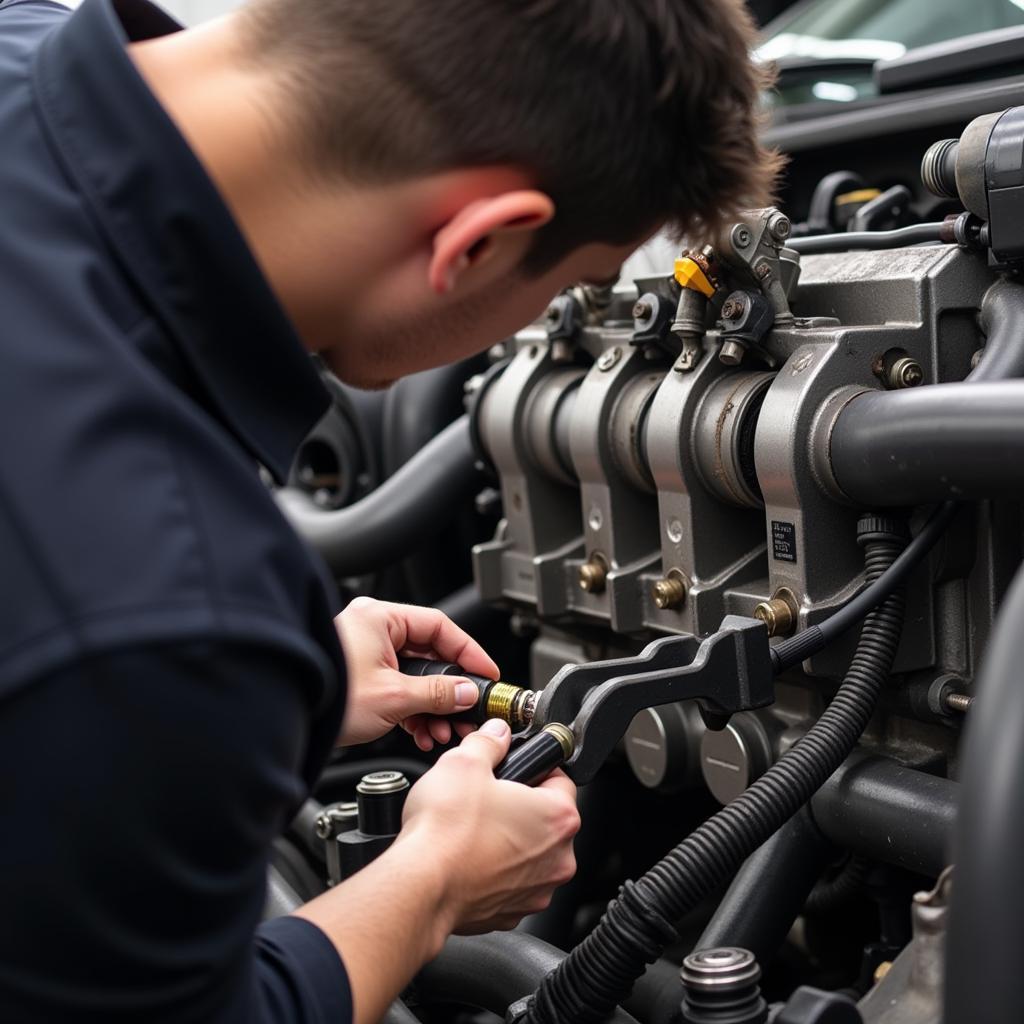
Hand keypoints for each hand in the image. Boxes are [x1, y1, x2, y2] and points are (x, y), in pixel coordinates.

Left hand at [335, 597, 499, 748]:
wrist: (285, 721)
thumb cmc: (326, 696)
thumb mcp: (394, 696)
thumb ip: (438, 693)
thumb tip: (468, 692)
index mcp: (381, 618)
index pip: (440, 627)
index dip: (468, 652)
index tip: (486, 674)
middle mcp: (373, 629)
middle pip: (429, 654)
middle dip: (449, 690)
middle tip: (468, 711)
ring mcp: (365, 653)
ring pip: (414, 676)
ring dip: (432, 706)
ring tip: (443, 731)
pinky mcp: (359, 677)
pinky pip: (397, 688)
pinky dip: (412, 710)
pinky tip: (422, 732)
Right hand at [398, 720, 580, 932]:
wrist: (419, 886)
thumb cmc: (446, 831)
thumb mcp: (465, 762)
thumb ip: (488, 741)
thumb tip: (495, 733)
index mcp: (558, 818)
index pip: (562, 780)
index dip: (535, 769)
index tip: (517, 769)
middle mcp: (557, 859)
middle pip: (547, 820)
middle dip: (520, 807)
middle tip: (488, 797)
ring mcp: (535, 891)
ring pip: (529, 855)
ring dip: (508, 841)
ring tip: (474, 828)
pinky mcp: (510, 913)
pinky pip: (509, 883)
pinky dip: (493, 871)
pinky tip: (468, 858)